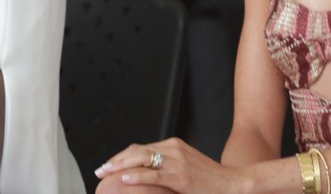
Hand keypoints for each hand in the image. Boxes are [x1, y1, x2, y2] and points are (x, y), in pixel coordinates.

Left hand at [95, 138, 246, 193]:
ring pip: (142, 159)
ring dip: (119, 166)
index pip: (141, 147)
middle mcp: (175, 148)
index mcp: (175, 145)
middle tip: (100, 169)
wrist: (230, 184)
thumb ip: (168, 165)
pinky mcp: (180, 175)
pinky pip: (153, 174)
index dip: (122, 155)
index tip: (109, 164)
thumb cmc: (208, 180)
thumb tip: (147, 171)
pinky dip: (136, 175)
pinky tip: (124, 178)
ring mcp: (178, 161)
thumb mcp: (187, 166)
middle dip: (116, 160)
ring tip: (105, 172)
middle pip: (137, 150)